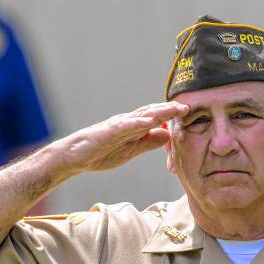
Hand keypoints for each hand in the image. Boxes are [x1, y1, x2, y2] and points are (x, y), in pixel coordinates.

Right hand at [59, 102, 188, 173]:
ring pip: (141, 116)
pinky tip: (148, 121)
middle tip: (188, 106)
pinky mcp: (107, 132)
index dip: (171, 115)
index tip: (189, 113)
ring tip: (174, 109)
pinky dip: (137, 123)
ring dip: (158, 111)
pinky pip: (124, 126)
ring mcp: (117, 125)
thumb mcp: (130, 151)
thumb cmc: (100, 153)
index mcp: (133, 127)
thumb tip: (167, 134)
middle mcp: (127, 122)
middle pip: (151, 112)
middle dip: (170, 109)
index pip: (156, 118)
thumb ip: (147, 143)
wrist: (74, 157)